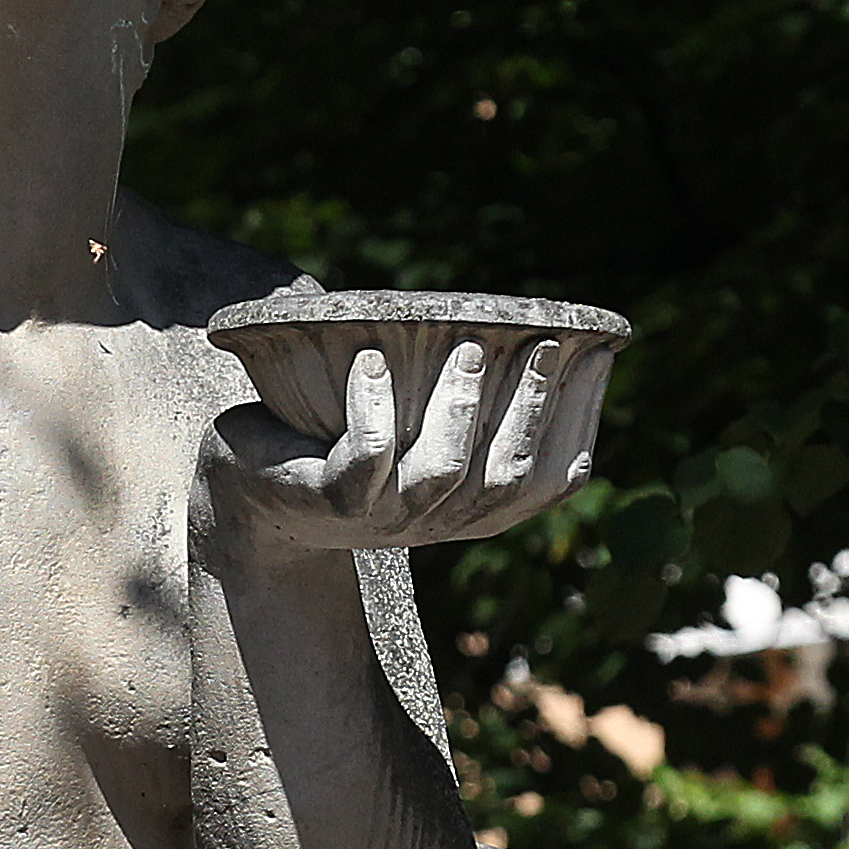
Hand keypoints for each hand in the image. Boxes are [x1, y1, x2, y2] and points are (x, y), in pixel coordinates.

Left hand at [210, 333, 613, 551]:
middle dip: (534, 407)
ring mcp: (383, 517)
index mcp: (472, 509)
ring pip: (446, 467)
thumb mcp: (416, 429)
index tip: (598, 353)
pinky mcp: (328, 499)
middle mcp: (437, 522)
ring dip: (462, 404)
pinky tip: (371, 360)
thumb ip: (467, 402)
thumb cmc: (342, 445)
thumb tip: (532, 326)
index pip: (550, 478)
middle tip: (547, 342)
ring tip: (469, 348)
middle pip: (507, 475)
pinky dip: (372, 405)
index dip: (580, 419)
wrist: (250, 497)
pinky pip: (365, 456)